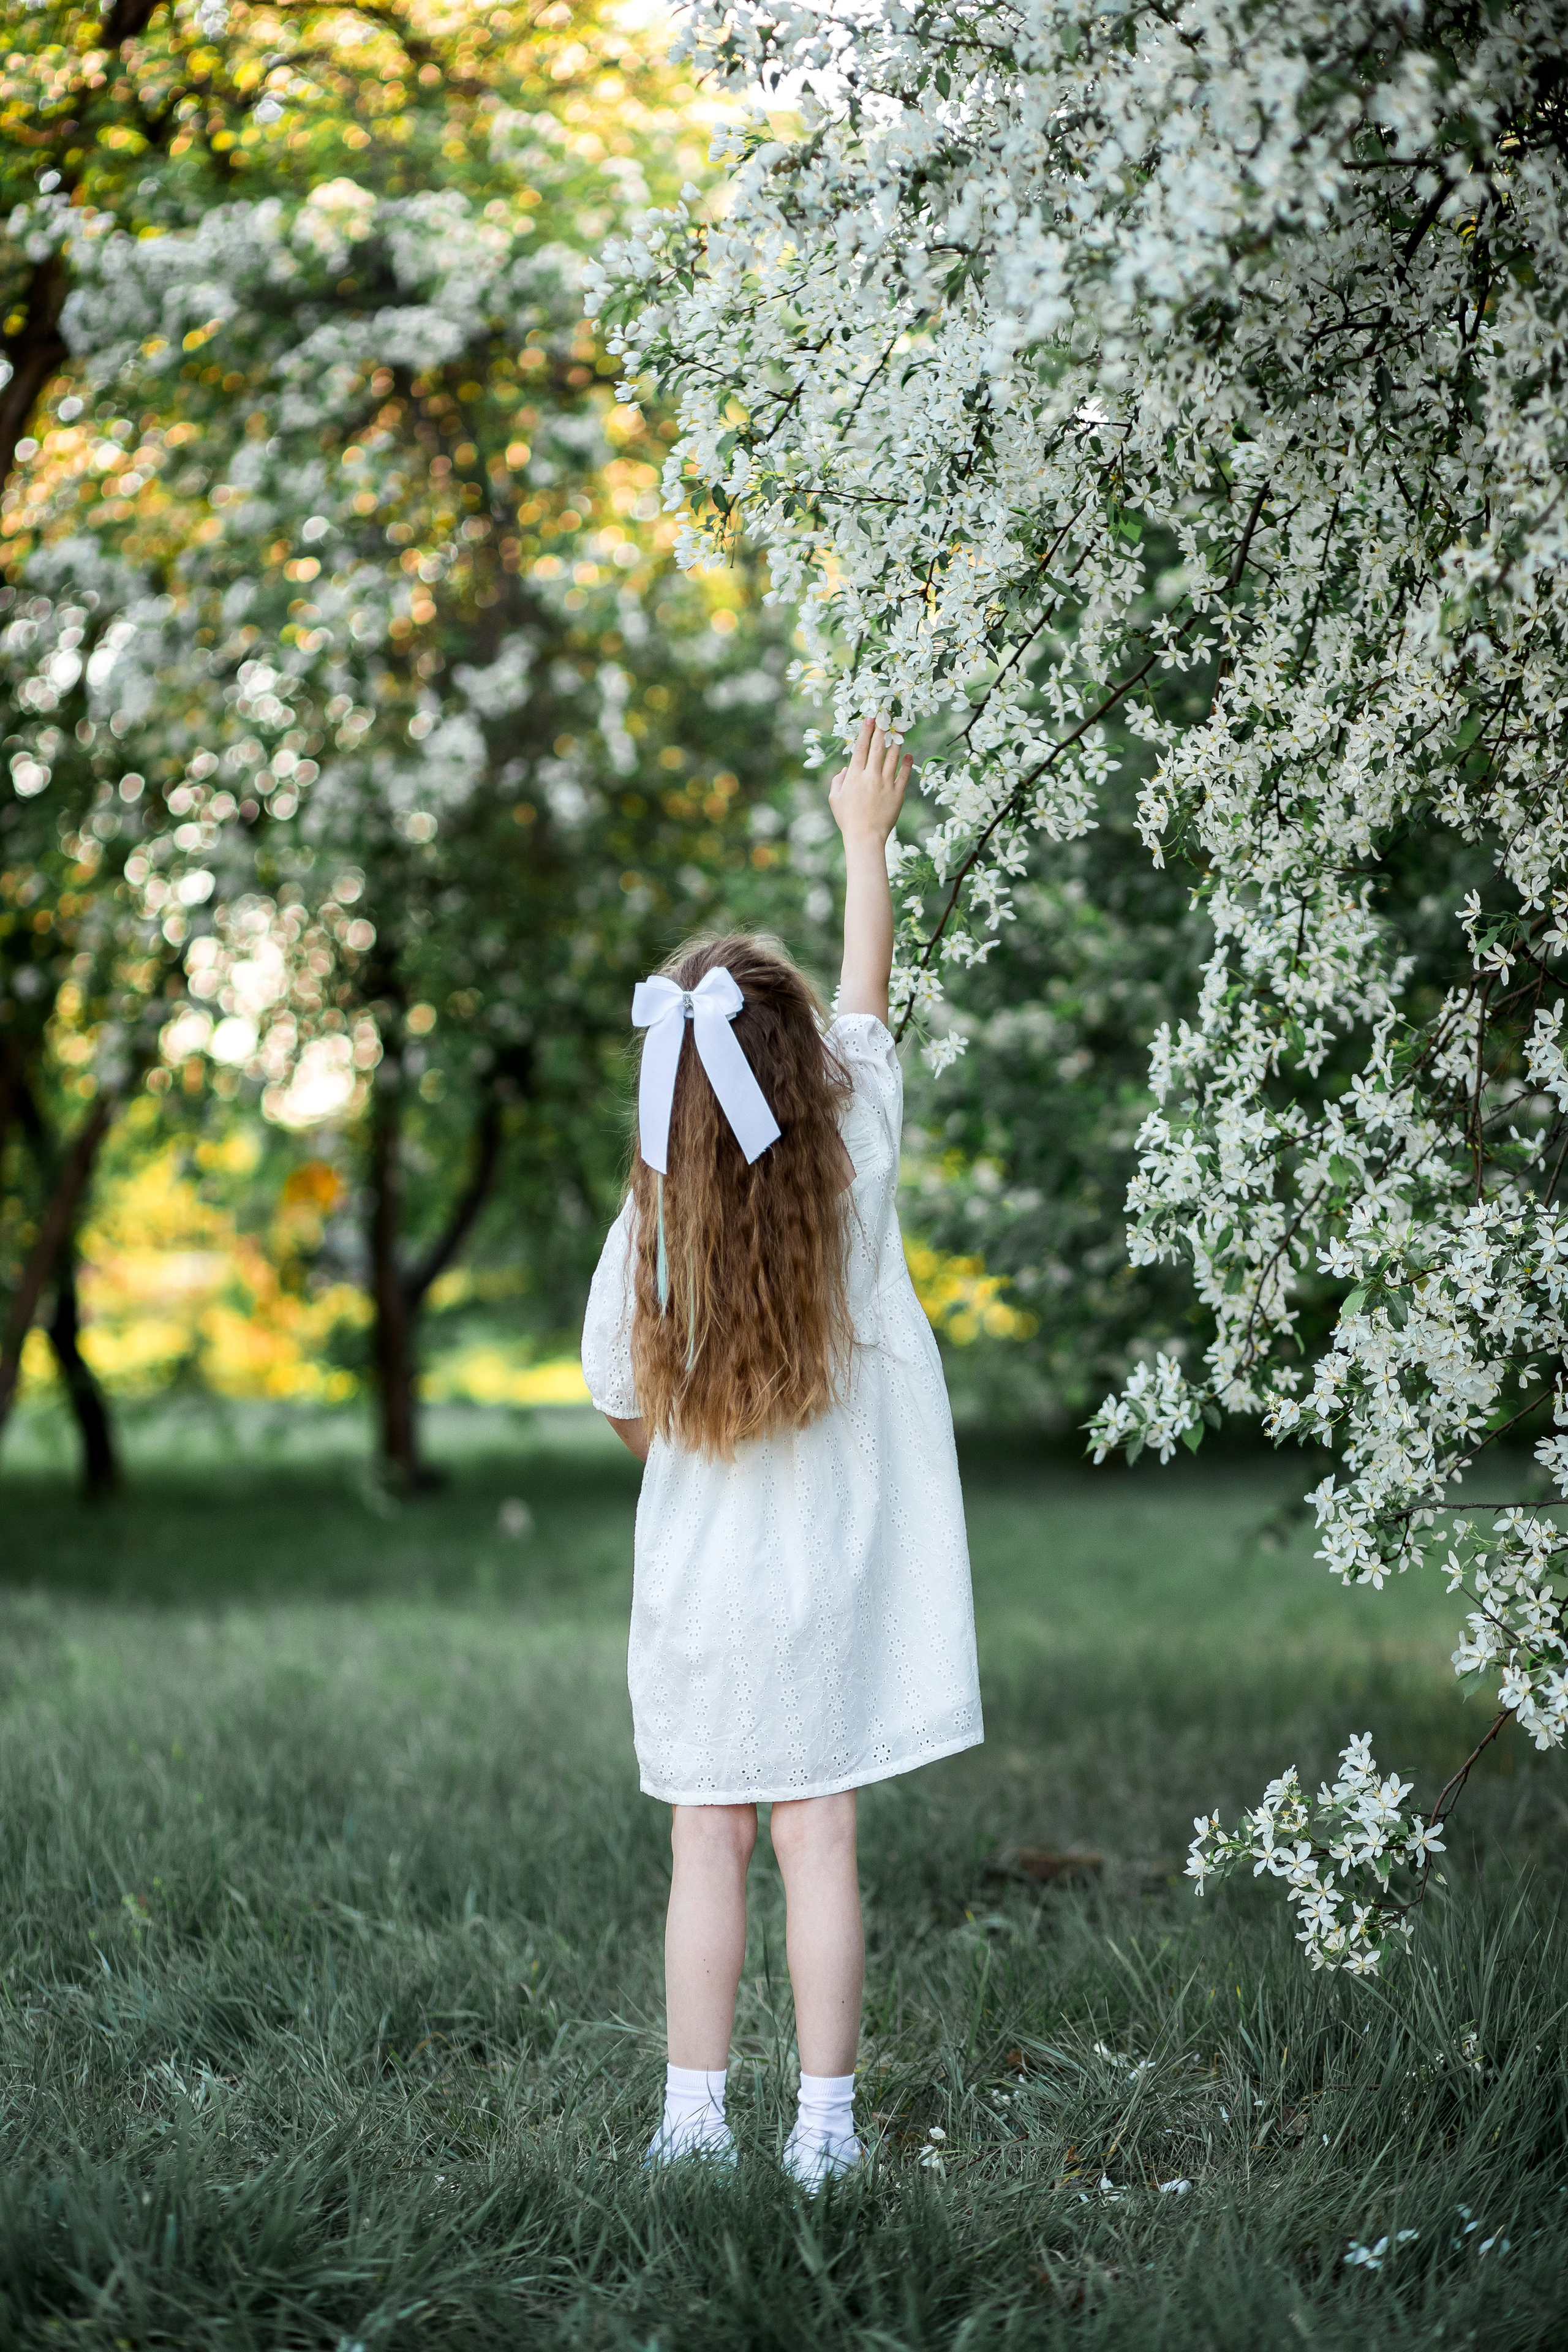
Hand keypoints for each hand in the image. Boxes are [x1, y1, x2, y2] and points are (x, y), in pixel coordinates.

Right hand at [829, 716, 911, 846]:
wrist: (865, 837)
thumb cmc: (847, 819)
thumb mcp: (835, 799)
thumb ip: (838, 781)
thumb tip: (845, 769)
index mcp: (855, 776)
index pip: (860, 748)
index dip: (865, 731)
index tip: (870, 719)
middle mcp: (871, 776)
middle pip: (878, 748)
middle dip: (882, 730)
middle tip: (887, 717)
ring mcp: (886, 784)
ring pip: (893, 758)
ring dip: (896, 744)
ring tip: (899, 733)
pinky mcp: (898, 793)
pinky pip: (904, 775)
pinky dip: (906, 764)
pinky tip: (908, 756)